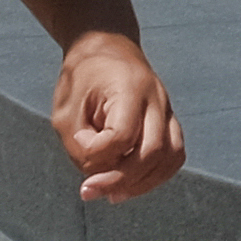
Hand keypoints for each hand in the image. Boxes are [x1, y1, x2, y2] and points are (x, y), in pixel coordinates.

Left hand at [54, 33, 183, 201]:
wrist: (106, 46)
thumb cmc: (82, 79)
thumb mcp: (66, 109)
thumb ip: (79, 145)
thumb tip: (99, 174)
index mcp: (130, 88)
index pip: (122, 135)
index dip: (97, 153)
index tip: (77, 142)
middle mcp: (156, 99)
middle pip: (152, 151)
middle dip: (120, 179)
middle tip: (88, 190)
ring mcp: (167, 109)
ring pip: (171, 157)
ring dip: (142, 183)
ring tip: (113, 194)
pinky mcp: (169, 120)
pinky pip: (174, 155)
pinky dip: (156, 175)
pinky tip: (131, 184)